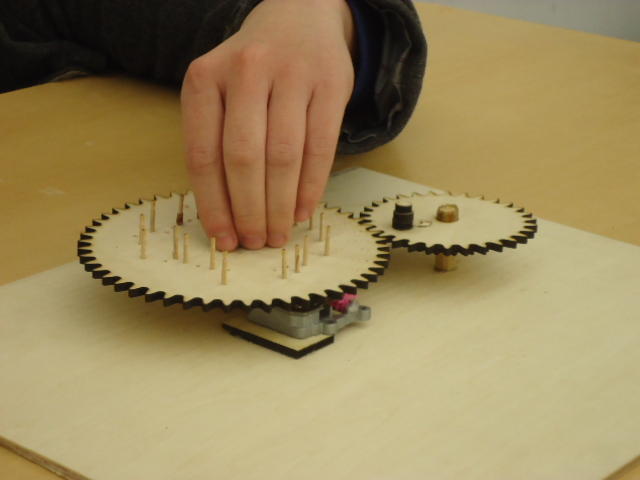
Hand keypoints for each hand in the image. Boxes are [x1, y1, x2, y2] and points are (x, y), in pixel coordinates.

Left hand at [181, 0, 354, 250]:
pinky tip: (302, 210)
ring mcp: (291, 74)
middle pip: (243, 158)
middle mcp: (245, 70)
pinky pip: (320, 147)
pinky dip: (311, 187)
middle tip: (255, 241)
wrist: (301, 17)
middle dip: (249, 210)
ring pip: (283, 156)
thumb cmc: (255, 69)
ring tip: (277, 233)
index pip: (203, 154)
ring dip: (279, 205)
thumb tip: (227, 214)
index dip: (214, 204)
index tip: (224, 237)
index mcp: (205, 77)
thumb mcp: (221, 90)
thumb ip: (217, 139)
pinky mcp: (331, 84)